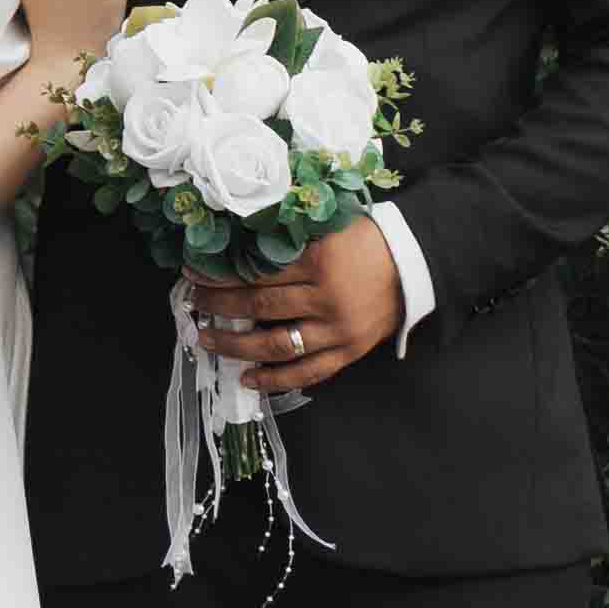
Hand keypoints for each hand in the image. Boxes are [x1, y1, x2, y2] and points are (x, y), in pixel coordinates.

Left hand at [187, 211, 406, 392]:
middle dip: (220, 305)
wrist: (415, 262)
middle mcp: (325, 298)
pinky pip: (307, 372)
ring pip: (276, 344)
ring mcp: (337, 329)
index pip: (257, 270)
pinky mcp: (348, 351)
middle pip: (260, 305)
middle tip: (193, 304)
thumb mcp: (327, 228)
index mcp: (318, 260)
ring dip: (235, 344)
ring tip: (207, 340)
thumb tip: (237, 246)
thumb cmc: (366, 239)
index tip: (194, 274)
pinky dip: (275, 379)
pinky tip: (247, 379)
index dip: (221, 274)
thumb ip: (289, 239)